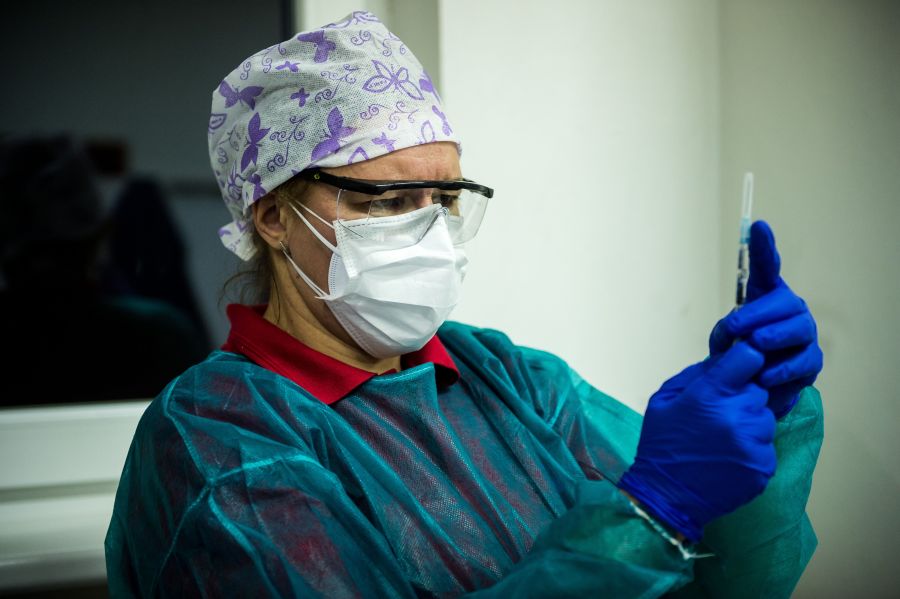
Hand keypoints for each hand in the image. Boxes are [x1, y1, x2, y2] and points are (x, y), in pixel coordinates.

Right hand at [618, 342, 775, 542]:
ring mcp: (753, 442)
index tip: (736, 370)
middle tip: (719, 415)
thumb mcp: (664, 400)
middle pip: (758, 389)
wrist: (666, 496)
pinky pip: (766, 445)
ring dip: (750, 424)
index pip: (750, 356)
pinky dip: (752, 449)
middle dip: (742, 397)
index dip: (743, 361)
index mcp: (710, 393)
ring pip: (765, 418)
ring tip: (723, 440)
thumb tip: (723, 358)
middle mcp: (737, 414)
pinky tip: (729, 458)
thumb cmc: (662, 445)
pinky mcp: (763, 466)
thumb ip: (696, 374)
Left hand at [709, 221, 822, 417]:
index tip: (759, 227)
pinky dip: (781, 368)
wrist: (752, 387)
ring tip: (755, 347)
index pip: (767, 269)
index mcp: (767, 298)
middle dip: (758, 314)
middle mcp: (790, 310)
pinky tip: (764, 375)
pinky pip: (802, 361)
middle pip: (784, 302)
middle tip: (736, 329)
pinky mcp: (811, 362)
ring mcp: (804, 334)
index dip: (764, 248)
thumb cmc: (740, 355)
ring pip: (798, 328)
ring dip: (774, 337)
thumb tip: (732, 335)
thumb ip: (726, 332)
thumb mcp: (725, 340)